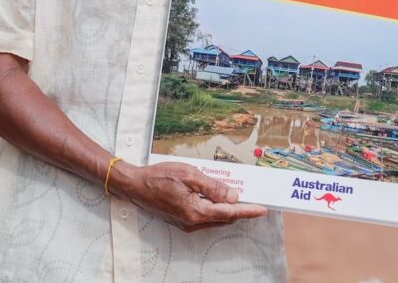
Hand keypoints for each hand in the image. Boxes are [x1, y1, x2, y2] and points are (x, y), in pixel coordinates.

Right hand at [109, 160, 265, 231]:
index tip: (262, 209)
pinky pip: (204, 215)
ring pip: (214, 217)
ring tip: (235, 193)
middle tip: (252, 196)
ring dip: (225, 207)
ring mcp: (186, 223)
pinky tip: (215, 195)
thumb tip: (233, 196)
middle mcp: (193, 222)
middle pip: (223, 217)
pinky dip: (214, 207)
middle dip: (239, 208)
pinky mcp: (182, 219)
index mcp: (196, 211)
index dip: (247, 211)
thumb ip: (213, 187)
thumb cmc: (159, 177)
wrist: (135, 185)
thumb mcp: (189, 175)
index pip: (229, 212)